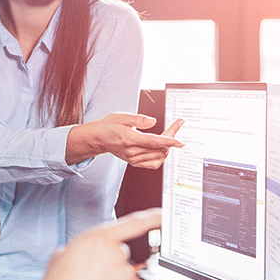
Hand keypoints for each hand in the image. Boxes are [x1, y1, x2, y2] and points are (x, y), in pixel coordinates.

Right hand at [38, 208, 161, 279]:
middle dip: (109, 260)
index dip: (152, 217)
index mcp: (99, 239)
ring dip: (112, 277)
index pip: (133, 223)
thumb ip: (79, 247)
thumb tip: (83, 252)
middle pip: (121, 251)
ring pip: (124, 270)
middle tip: (91, 273)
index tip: (162, 215)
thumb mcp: (60, 256)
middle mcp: (115, 254)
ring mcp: (125, 274)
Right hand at [67, 114, 183, 168]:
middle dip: (171, 138)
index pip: (153, 142)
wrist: (99, 138)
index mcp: (129, 139)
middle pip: (159, 148)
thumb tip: (153, 121)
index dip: (169, 141)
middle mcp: (132, 152)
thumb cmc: (109, 125)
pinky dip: (161, 156)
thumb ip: (138, 119)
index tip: (180, 141)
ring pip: (158, 157)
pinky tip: (162, 148)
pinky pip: (153, 163)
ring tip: (169, 137)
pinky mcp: (134, 162)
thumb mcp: (121, 116)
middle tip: (176, 126)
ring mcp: (133, 159)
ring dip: (167, 148)